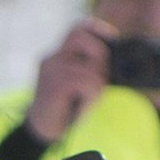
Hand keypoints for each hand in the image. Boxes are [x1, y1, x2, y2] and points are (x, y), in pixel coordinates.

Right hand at [25, 19, 113, 147]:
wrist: (42, 132)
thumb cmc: (65, 107)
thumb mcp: (81, 82)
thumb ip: (93, 66)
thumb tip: (117, 58)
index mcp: (56, 55)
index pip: (78, 27)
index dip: (98, 29)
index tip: (110, 40)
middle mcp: (51, 59)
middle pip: (80, 35)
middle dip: (99, 52)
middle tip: (100, 73)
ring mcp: (50, 70)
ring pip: (90, 65)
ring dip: (97, 82)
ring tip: (88, 96)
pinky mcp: (54, 85)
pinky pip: (88, 82)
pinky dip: (91, 97)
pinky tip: (82, 105)